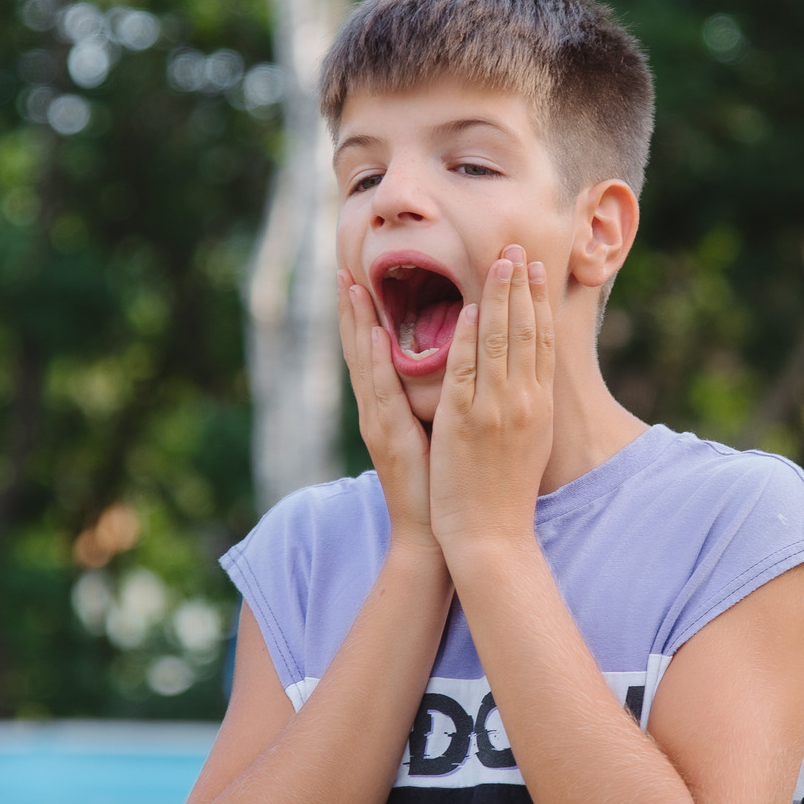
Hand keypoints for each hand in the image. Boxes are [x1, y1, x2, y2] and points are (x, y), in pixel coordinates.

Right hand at [338, 271, 438, 557]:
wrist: (438, 535)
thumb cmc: (445, 484)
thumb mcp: (440, 432)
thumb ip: (441, 399)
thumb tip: (461, 367)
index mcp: (389, 409)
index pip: (375, 351)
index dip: (365, 316)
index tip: (360, 278)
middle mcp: (378, 412)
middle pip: (360, 350)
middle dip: (352, 309)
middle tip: (342, 269)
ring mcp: (380, 424)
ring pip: (365, 364)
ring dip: (357, 323)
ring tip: (350, 286)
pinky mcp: (390, 439)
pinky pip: (383, 393)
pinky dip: (377, 360)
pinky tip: (375, 333)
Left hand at [426, 245, 555, 558]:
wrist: (492, 535)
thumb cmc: (507, 493)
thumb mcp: (531, 442)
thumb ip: (530, 405)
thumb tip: (530, 376)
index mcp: (539, 405)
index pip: (542, 341)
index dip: (539, 302)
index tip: (536, 269)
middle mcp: (523, 402)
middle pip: (525, 332)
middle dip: (521, 287)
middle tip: (517, 248)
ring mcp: (494, 410)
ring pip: (498, 342)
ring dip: (497, 298)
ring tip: (496, 262)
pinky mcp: (464, 422)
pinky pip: (465, 371)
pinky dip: (466, 339)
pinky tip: (465, 310)